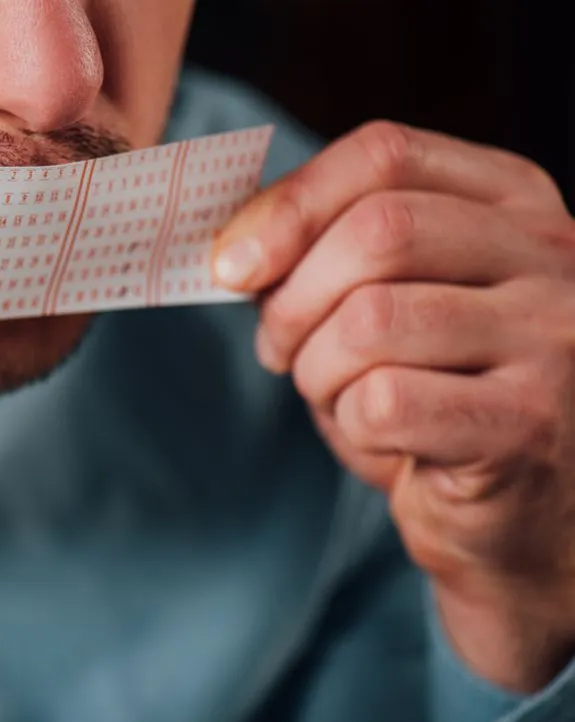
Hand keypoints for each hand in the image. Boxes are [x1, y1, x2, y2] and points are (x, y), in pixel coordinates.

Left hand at [212, 121, 574, 691]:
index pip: (385, 154)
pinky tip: (380, 441)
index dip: (288, 205)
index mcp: (513, 201)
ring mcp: (552, 337)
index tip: (231, 264)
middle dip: (292, 300)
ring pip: (370, 319)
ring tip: (337, 396)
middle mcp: (551, 255)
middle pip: (376, 232)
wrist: (518, 514)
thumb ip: (326, 252)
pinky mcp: (528, 422)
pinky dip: (348, 425)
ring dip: (316, 370)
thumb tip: (231, 242)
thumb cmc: (435, 395)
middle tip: (277, 349)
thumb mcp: (388, 299)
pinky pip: (383, 401)